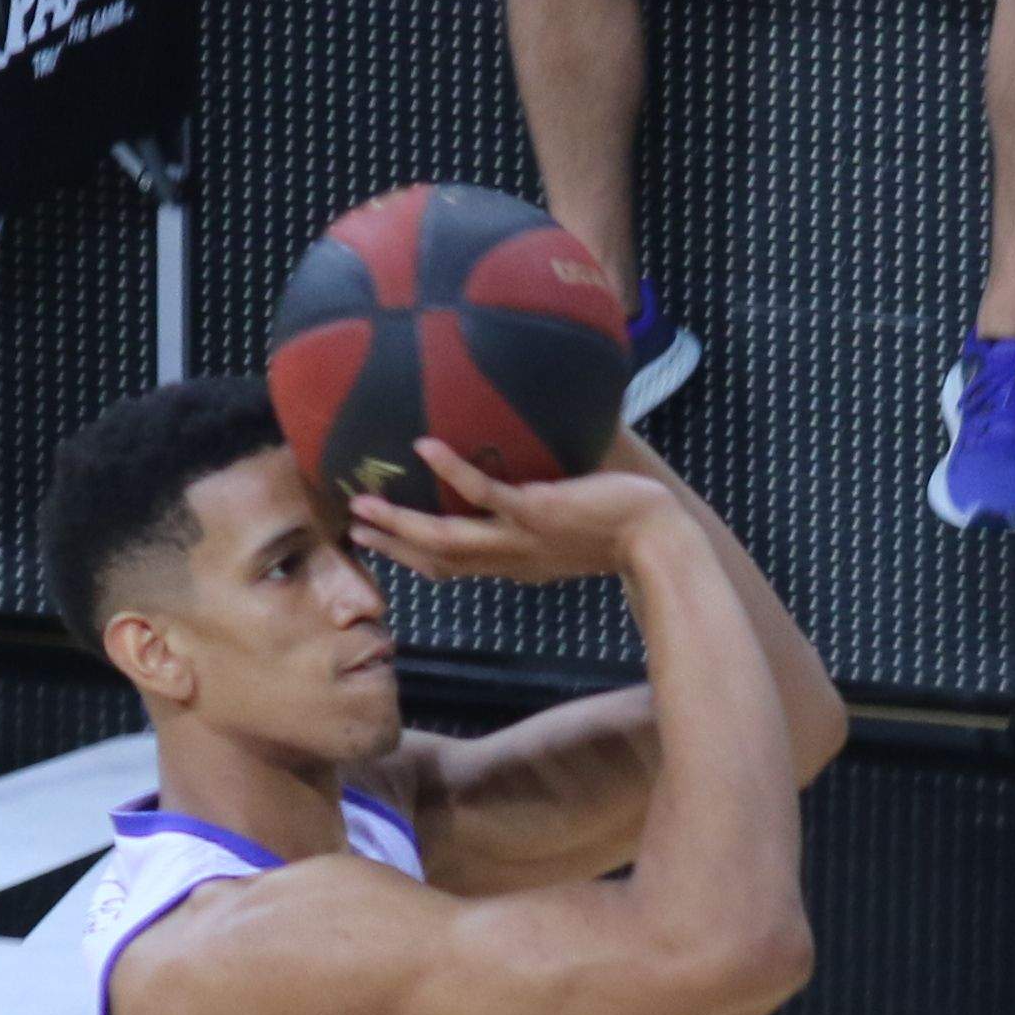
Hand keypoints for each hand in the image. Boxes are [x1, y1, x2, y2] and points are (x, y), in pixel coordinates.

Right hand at [345, 438, 684, 587]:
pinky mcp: (537, 512)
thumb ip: (547, 505)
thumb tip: (536, 460)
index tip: (384, 544)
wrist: (660, 540)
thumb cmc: (626, 527)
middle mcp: (511, 559)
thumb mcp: (574, 527)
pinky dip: (452, 471)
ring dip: (402, 524)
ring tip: (364, 505)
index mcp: (516, 564)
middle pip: (437, 560)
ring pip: (447, 538)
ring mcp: (520, 538)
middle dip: (393, 546)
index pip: (455, 568)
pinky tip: (424, 447)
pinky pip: (485, 493)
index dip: (414, 557)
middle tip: (354, 527)